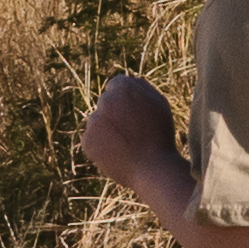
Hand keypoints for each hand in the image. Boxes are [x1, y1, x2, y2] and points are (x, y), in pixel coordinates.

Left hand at [76, 77, 181, 198]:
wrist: (152, 169)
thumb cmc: (160, 135)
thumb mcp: (159, 104)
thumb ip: (142, 87)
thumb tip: (130, 79)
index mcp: (123, 87)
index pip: (116, 86)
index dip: (126, 100)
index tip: (134, 114)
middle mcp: (105, 101)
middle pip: (106, 103)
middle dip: (115, 113)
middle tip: (132, 132)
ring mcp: (94, 121)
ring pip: (98, 122)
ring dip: (107, 130)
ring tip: (126, 145)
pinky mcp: (87, 140)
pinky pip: (91, 139)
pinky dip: (100, 146)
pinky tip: (117, 153)